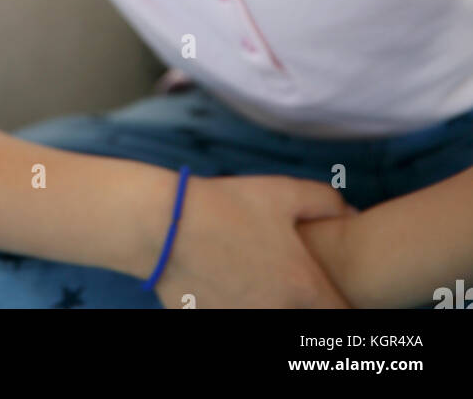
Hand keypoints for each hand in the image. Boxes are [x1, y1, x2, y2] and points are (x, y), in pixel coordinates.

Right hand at [153, 173, 358, 308]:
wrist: (166, 225)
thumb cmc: (227, 205)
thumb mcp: (283, 192)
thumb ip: (327, 202)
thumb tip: (352, 212)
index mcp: (303, 286)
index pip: (344, 317)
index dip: (346, 307)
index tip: (335, 296)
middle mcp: (279, 313)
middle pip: (307, 328)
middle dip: (304, 307)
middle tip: (287, 282)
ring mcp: (247, 323)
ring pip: (270, 322)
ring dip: (270, 306)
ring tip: (253, 281)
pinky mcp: (216, 326)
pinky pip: (236, 318)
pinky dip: (236, 307)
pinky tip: (226, 287)